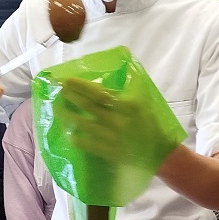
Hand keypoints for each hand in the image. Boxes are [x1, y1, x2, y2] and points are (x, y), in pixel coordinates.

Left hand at [60, 75, 179, 166]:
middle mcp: (119, 120)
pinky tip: (69, 133)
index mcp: (128, 106)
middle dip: (71, 98)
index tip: (67, 80)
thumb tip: (120, 66)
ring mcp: (112, 138)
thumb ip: (131, 86)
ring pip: (84, 125)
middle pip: (88, 107)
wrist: (160, 153)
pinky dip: (77, 138)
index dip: (81, 86)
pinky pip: (88, 144)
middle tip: (60, 91)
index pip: (99, 93)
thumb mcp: (145, 101)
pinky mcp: (110, 152)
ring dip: (68, 117)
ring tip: (58, 110)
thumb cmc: (151, 124)